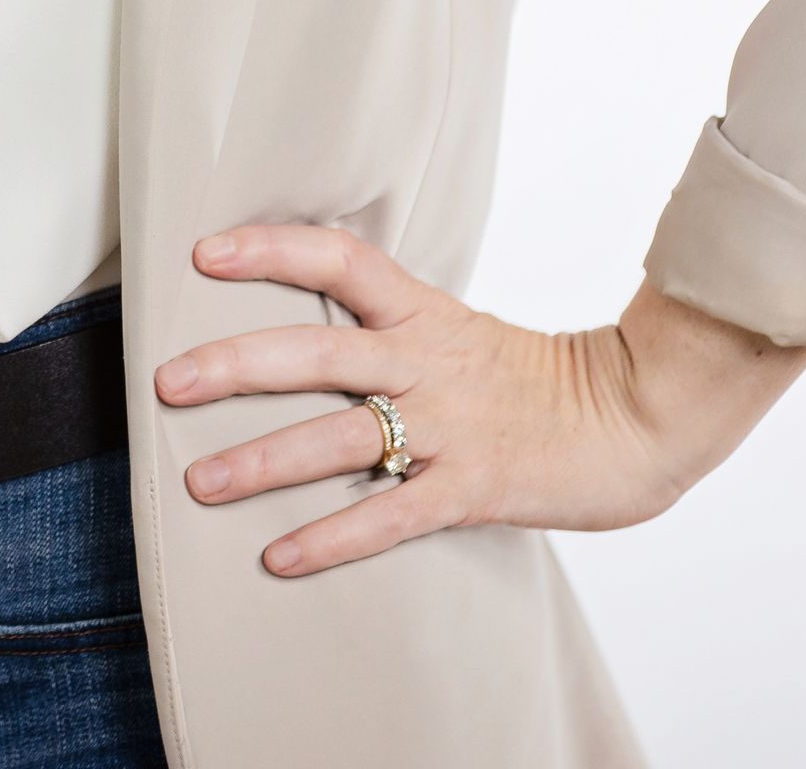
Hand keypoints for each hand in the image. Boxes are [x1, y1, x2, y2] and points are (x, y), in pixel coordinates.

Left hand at [153, 222, 805, 576]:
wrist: (639, 417)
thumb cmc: (543, 380)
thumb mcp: (462, 332)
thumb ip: (396, 329)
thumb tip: (318, 326)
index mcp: (425, 313)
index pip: (338, 259)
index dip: (271, 250)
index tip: (205, 252)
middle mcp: (427, 360)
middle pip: (314, 351)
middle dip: (234, 366)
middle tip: (166, 380)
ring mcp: (449, 425)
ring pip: (337, 436)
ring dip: (260, 461)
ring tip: (198, 481)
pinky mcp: (473, 488)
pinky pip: (388, 514)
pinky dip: (330, 537)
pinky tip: (279, 556)